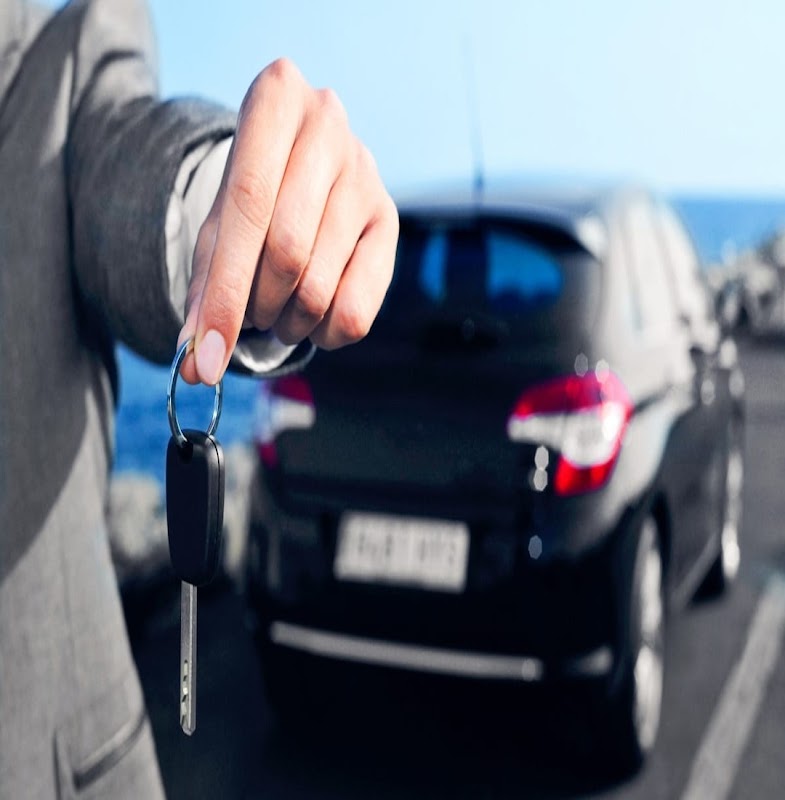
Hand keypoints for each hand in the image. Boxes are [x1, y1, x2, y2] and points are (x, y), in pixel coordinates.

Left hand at [178, 58, 398, 384]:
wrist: (298, 168)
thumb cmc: (251, 200)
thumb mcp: (216, 228)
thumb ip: (204, 294)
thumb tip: (195, 368)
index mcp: (275, 98)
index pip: (246, 208)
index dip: (224, 294)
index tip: (203, 362)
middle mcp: (329, 125)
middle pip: (286, 250)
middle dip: (256, 305)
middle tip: (249, 313)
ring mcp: (367, 173)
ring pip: (319, 284)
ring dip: (287, 321)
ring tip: (276, 311)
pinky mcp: (390, 218)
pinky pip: (357, 309)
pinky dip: (323, 333)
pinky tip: (313, 317)